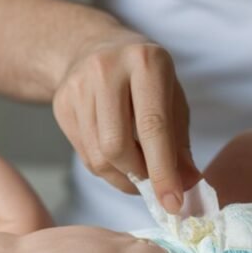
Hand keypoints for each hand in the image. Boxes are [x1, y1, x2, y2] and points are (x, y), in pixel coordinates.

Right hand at [52, 33, 200, 212]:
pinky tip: (117, 158)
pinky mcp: (60, 104)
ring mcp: (78, 86)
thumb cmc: (144, 78)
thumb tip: (191, 186)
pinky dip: (105, 169)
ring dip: (122, 178)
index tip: (173, 204)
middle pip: (117, 146)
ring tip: (137, 172)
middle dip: (138, 176)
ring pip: (98, 157)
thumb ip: (181, 144)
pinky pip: (84, 155)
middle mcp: (106, 70)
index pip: (153, 127)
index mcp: (145, 62)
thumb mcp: (172, 99)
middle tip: (153, 183)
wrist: (93, 48)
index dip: (163, 171)